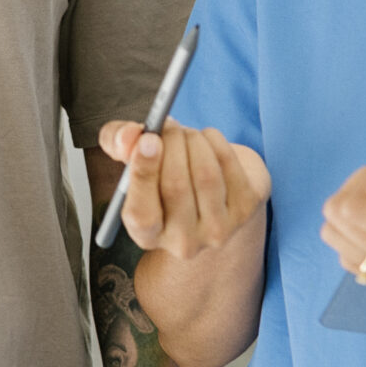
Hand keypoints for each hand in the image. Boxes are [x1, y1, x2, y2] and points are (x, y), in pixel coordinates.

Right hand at [99, 118, 269, 259]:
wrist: (215, 186)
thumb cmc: (167, 172)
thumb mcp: (136, 158)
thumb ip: (119, 142)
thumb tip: (129, 136)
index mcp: (148, 235)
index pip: (142, 214)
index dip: (144, 174)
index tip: (148, 140)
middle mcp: (183, 242)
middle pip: (176, 187)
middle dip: (171, 144)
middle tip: (167, 124)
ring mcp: (218, 229)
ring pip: (205, 175)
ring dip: (193, 140)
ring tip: (187, 133)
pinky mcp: (246, 209)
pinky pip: (229, 164)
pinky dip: (215, 140)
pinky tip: (208, 139)